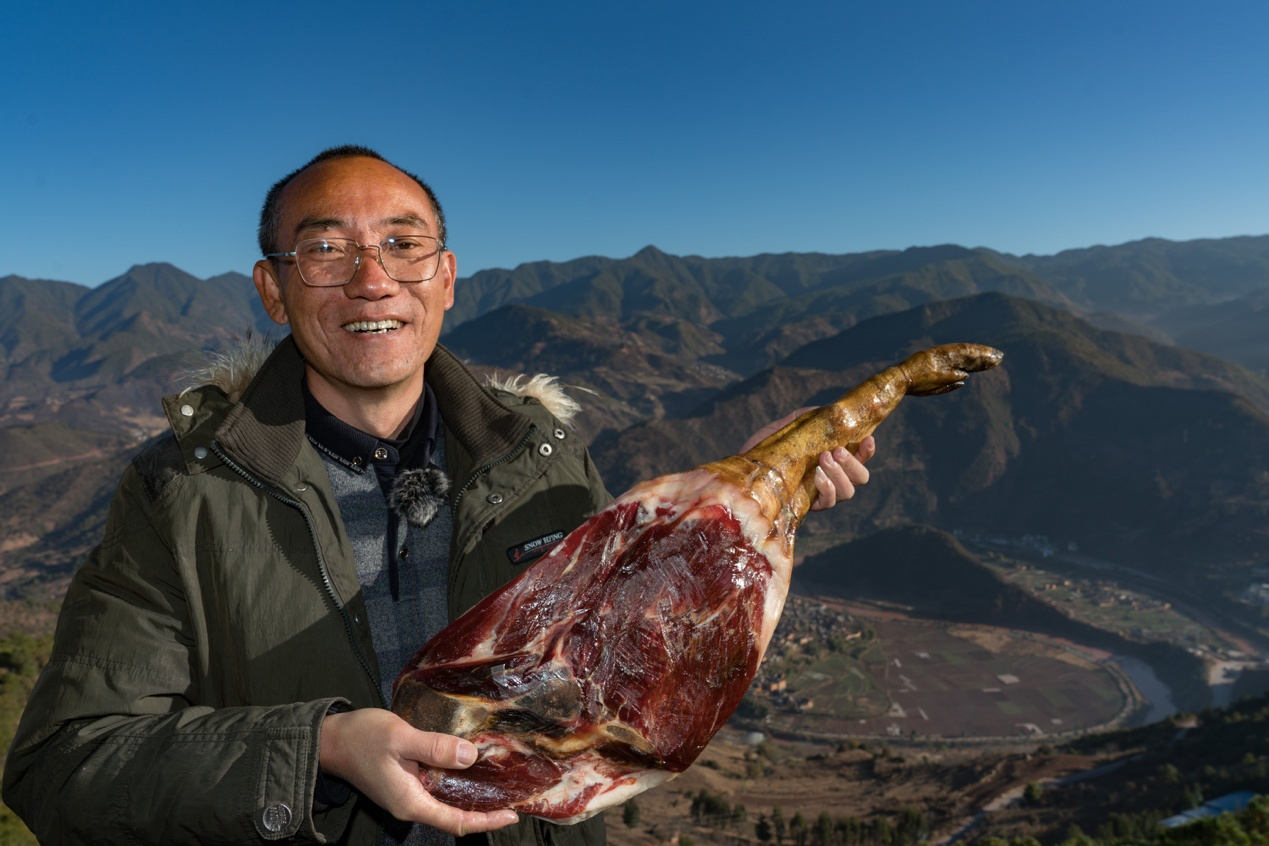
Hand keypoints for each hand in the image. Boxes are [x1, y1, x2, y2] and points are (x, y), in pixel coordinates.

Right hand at [319, 708, 516, 834]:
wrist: (331, 739)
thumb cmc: (362, 738)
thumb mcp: (401, 738)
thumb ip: (435, 748)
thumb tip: (471, 756)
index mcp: (411, 802)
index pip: (456, 822)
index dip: (487, 821)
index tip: (513, 814)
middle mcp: (411, 804)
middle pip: (455, 815)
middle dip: (485, 809)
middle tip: (515, 794)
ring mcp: (408, 794)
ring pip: (448, 800)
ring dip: (473, 794)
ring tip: (501, 781)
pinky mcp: (406, 782)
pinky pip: (437, 787)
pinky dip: (457, 780)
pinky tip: (471, 765)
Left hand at [740, 407, 876, 510]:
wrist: (742, 470)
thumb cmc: (765, 449)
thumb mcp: (785, 428)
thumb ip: (806, 418)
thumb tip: (826, 410)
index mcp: (831, 460)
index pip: (860, 457)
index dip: (868, 450)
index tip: (868, 438)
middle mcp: (831, 479)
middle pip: (860, 477)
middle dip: (853, 462)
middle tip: (836, 450)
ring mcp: (820, 494)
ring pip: (848, 491)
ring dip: (840, 474)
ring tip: (824, 459)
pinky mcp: (807, 506)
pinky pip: (828, 502)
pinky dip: (827, 489)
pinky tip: (817, 476)